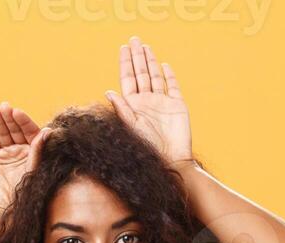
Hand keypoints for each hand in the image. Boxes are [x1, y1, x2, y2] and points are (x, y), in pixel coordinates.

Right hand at [0, 102, 50, 213]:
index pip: (30, 131)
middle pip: (16, 129)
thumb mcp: (33, 171)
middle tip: (4, 107)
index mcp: (35, 152)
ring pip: (4, 132)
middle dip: (10, 117)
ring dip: (0, 120)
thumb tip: (48, 130)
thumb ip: (38, 151)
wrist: (7, 211)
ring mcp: (8, 152)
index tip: (17, 113)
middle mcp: (22, 150)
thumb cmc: (25, 194)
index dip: (23, 121)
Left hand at [105, 36, 192, 166]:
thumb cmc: (145, 150)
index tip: (123, 48)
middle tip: (134, 39)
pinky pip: (172, 87)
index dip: (125, 63)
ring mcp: (162, 103)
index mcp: (133, 105)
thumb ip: (122, 109)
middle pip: (141, 73)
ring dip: (151, 62)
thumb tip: (108, 91)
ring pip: (155, 77)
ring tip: (145, 47)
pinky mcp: (177, 106)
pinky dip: (169, 75)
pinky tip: (164, 65)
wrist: (169, 160)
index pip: (128, 79)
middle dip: (137, 56)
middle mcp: (146, 101)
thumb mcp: (130, 128)